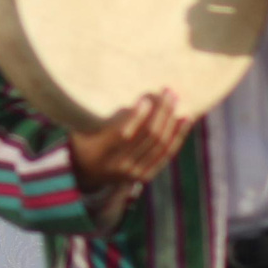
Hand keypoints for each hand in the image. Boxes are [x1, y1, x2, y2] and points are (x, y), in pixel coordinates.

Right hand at [68, 91, 191, 193]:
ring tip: (175, 99)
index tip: (146, 98)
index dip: (137, 117)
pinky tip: (185, 119)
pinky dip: (177, 136)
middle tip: (168, 91)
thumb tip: (129, 96)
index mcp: (100, 153)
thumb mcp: (82, 130)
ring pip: (160, 144)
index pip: (123, 135)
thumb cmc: (84, 143)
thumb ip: (102, 118)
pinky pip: (166, 154)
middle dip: (160, 112)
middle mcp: (119, 165)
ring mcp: (134, 172)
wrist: (85, 176)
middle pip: (147, 137)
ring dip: (171, 120)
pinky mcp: (145, 175)